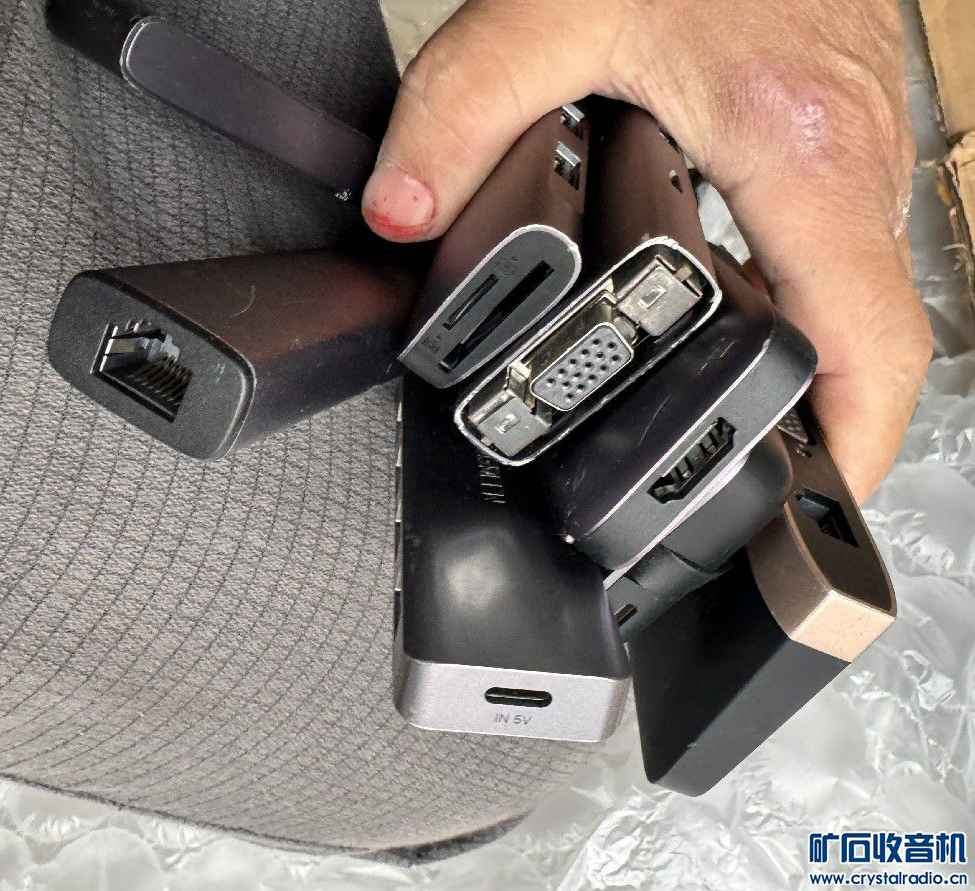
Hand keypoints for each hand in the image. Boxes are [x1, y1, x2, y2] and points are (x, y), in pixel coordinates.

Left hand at [362, 0, 931, 500]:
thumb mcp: (557, 0)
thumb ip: (465, 106)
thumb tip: (403, 210)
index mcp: (798, 154)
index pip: (870, 342)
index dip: (853, 446)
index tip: (812, 511)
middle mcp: (848, 162)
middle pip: (868, 342)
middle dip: (822, 434)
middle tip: (753, 501)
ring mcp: (850, 150)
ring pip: (859, 301)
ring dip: (815, 377)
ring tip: (742, 439)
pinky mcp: (826, 136)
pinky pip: (836, 253)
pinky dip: (803, 310)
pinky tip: (742, 325)